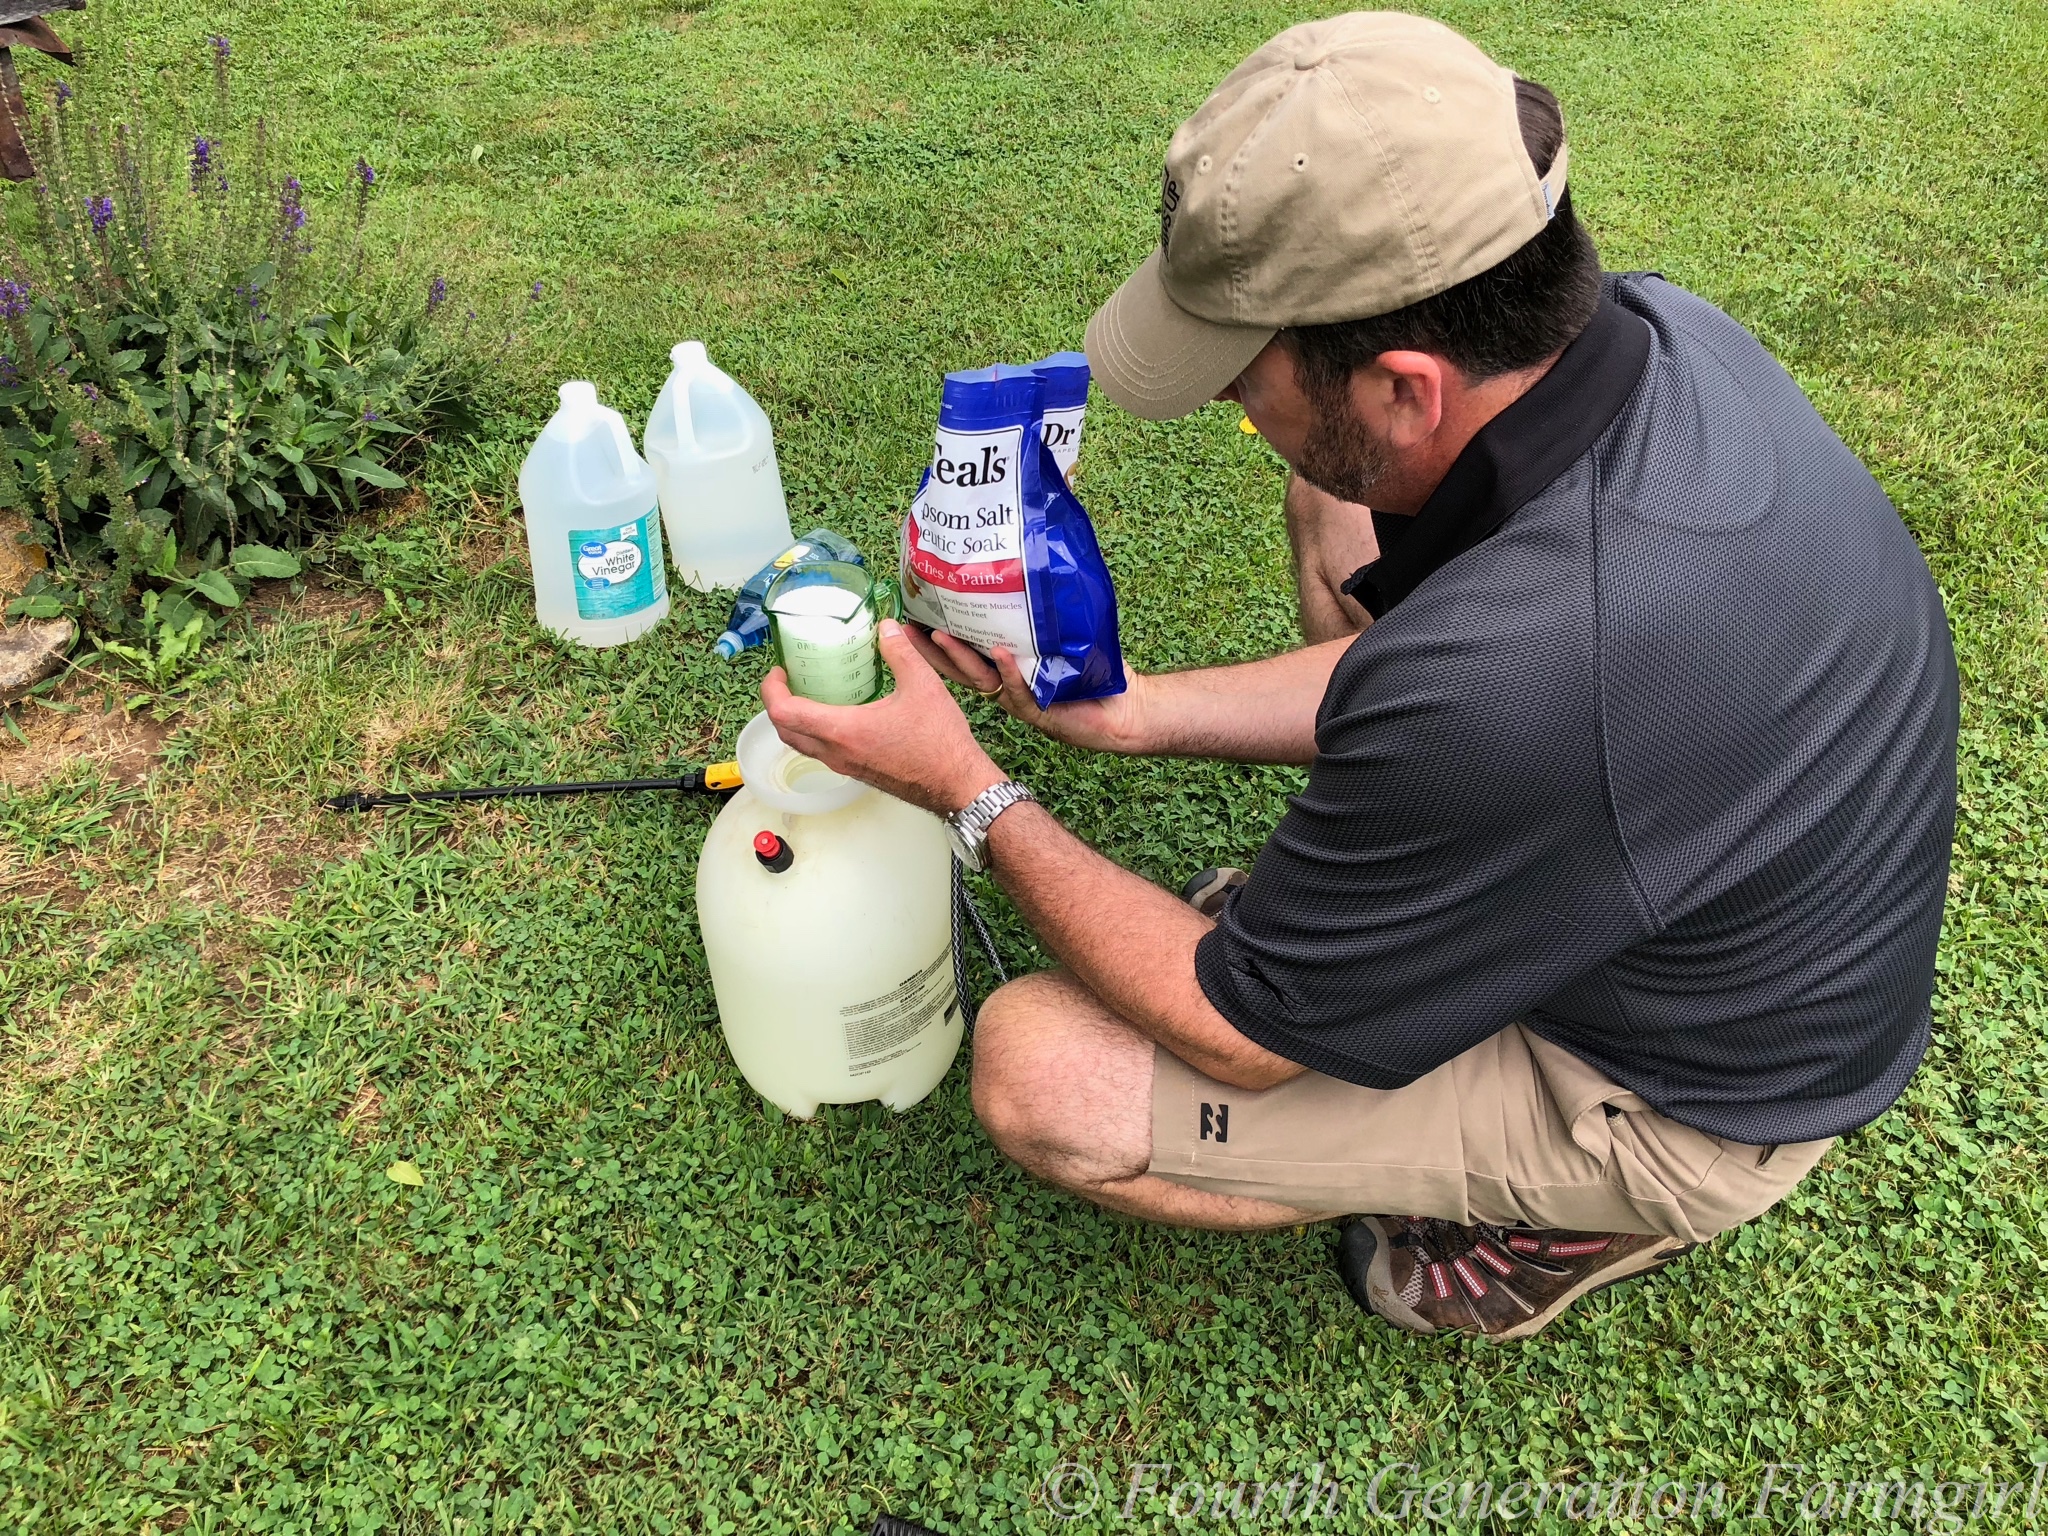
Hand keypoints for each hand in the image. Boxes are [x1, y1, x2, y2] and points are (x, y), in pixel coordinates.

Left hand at [762, 619, 1007, 816]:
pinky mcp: (858, 772)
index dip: (771, 691)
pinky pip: (823, 752)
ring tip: (809, 694)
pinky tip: (839, 714)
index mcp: (843, 730)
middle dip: (777, 705)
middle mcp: (836, 752)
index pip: (784, 713)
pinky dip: (816, 732)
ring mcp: (846, 766)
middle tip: (788, 680)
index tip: (779, 672)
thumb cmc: (939, 740)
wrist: (956, 784)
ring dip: (796, 721)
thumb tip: (886, 627)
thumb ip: (900, 652)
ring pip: (803, 745)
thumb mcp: (922, 685)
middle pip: (786, 732)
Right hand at [903, 622, 1154, 755]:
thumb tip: (1030, 574)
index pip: (962, 657)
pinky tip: (999, 652)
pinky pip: (1022, 690)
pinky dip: (1010, 670)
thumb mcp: (1060, 642)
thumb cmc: (1095, 677)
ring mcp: (1021, 702)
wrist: (1126, 712)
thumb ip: (1038, 622)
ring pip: (982, 681)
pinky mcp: (1043, 711)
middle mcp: (1006, 690)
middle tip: (906, 630)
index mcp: (1005, 675)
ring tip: (940, 634)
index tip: (911, 619)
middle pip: (960, 671)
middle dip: (931, 651)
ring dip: (961, 657)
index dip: (935, 642)